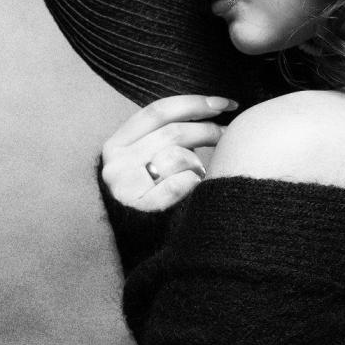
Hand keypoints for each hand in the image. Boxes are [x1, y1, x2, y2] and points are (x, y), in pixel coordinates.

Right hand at [101, 95, 237, 211]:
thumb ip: (165, 135)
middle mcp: (116, 163)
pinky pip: (181, 183)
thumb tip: (212, 109)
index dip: (195, 103)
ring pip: (178, 156)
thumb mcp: (145, 159)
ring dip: (199, 162)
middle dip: (208, 130)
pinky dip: (194, 182)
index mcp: (116, 143)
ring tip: (203, 171)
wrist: (136, 242)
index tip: (225, 104)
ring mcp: (125, 186)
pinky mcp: (140, 209)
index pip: (159, 111)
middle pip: (174, 132)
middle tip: (228, 135)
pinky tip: (196, 188)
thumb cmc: (150, 195)